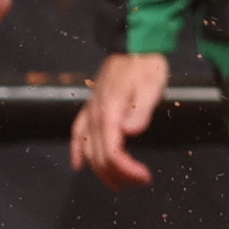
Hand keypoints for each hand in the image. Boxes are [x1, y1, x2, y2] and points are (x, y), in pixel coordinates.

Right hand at [72, 51, 176, 183]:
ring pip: (88, 149)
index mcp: (110, 112)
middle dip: (118, 174)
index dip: (127, 169)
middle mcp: (95, 115)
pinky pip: (77, 133)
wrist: (134, 45)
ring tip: (117, 184)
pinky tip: (78, 164)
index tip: (145, 177)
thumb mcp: (152, 85)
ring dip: (101, 170)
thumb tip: (130, 132)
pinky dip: (76, 150)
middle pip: (100, 155)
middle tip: (139, 182)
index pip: (113, 151)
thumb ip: (141, 109)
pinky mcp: (90, 107)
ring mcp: (90, 111)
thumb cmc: (146, 66)